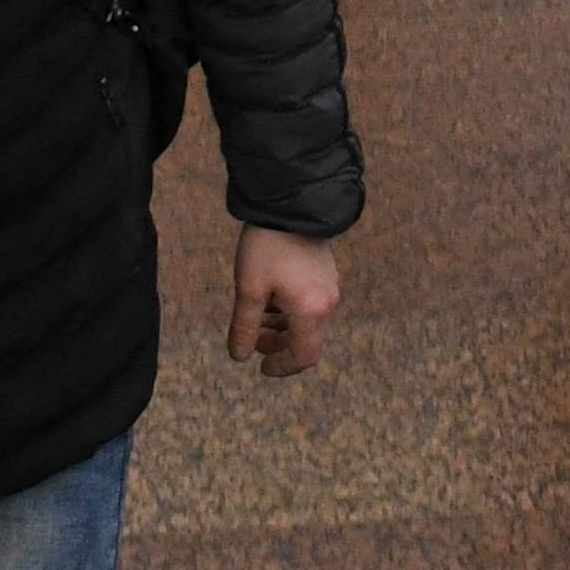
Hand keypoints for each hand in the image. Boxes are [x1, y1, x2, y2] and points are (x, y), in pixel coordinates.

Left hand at [230, 226, 340, 376]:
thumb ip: (244, 327)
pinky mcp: (325, 273)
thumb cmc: (267, 247)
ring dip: (282, 327)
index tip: (261, 367)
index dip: (282, 367)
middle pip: (307, 341)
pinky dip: (291, 311)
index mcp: (311, 312)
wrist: (291, 201)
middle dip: (278, 345)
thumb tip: (239, 356)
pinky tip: (270, 297)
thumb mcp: (249, 289)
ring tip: (256, 316)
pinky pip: (311, 304)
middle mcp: (327, 303)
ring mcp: (329, 287)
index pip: (303, 357)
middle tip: (252, 337)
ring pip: (307, 322)